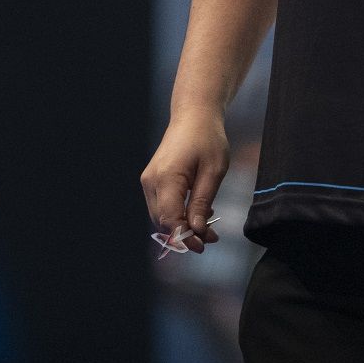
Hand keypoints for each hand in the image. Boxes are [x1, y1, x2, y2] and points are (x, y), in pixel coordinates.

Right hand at [140, 108, 227, 254]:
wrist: (194, 115)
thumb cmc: (207, 138)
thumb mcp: (214, 170)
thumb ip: (203, 201)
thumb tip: (197, 230)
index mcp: (166, 177)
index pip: (169, 218)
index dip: (184, 237)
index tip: (202, 246)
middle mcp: (151, 181)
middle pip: (162, 221)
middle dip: (185, 234)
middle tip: (211, 239)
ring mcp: (149, 181)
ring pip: (161, 216)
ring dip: (182, 226)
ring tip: (209, 228)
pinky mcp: (153, 180)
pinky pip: (162, 205)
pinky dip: (178, 214)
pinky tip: (199, 213)